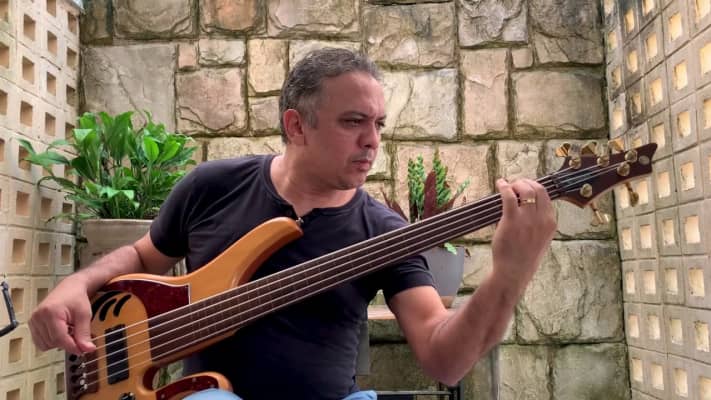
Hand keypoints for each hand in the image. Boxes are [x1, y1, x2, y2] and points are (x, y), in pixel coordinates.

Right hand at [29, 274, 95, 354]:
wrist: (69, 288)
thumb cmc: (77, 298)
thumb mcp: (84, 315)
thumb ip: (84, 334)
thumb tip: (87, 349)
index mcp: (51, 313)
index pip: (59, 338)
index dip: (72, 347)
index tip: (82, 351)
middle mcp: (38, 317)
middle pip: (52, 343)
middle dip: (67, 343)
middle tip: (76, 333)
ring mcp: (33, 320)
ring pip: (45, 345)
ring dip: (58, 342)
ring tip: (68, 330)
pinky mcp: (32, 323)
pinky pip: (40, 342)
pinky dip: (51, 341)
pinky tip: (60, 331)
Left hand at [491, 178, 556, 292]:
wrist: (514, 272)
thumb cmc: (524, 257)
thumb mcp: (540, 239)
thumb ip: (538, 222)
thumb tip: (527, 204)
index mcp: (551, 223)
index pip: (546, 196)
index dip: (535, 187)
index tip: (525, 186)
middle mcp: (542, 219)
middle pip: (538, 189)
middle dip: (526, 182)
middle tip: (516, 184)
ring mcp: (527, 219)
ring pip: (525, 189)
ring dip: (515, 183)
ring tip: (507, 185)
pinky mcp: (511, 220)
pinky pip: (509, 196)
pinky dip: (504, 187)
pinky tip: (500, 184)